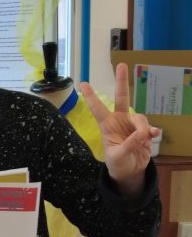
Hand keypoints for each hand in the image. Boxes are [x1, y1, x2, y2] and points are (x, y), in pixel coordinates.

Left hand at [80, 63, 160, 196]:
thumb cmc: (117, 163)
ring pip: (140, 117)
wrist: (129, 171)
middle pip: (121, 98)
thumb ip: (128, 145)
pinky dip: (152, 131)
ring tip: (142, 140)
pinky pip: (150, 127)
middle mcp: (120, 121)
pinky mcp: (144, 131)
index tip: (82, 83)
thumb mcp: (118, 157)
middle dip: (122, 82)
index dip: (91, 97)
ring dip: (142, 128)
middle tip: (121, 65)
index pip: (97, 109)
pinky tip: (153, 136)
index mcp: (107, 125)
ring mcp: (132, 125)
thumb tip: (141, 133)